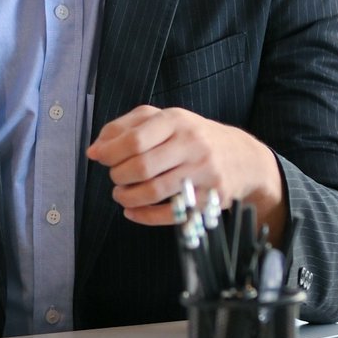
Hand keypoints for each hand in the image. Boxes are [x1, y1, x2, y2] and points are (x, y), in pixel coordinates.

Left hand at [86, 106, 285, 230]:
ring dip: (128, 197)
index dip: (110, 153)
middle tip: (116, 177)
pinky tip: (133, 211)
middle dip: (118, 176)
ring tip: (122, 194)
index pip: (134, 139)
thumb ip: (126, 128)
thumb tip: (95, 149)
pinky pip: (170, 213)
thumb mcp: (164, 120)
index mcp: (176, 120)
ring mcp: (203, 173)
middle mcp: (192, 144)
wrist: (243, 158)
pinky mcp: (210, 199)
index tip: (100, 158)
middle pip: (141, 167)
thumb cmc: (193, 137)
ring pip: (154, 191)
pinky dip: (144, 216)